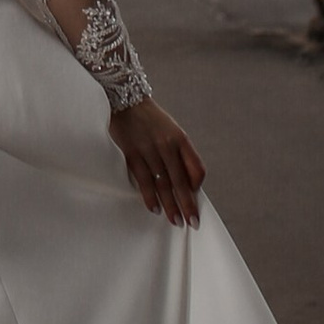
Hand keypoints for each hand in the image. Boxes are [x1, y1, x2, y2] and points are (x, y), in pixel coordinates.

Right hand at [111, 96, 202, 225]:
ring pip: (163, 184)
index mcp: (181, 139)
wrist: (126, 100)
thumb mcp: (171, 130)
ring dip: (170, 206)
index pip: (197, 168)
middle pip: (181, 181)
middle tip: (193, 222)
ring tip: (176, 221)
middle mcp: (167, 145)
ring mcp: (149, 150)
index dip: (197, 186)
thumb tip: (187, 181)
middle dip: (187, 204)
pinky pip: (144, 180)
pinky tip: (154, 209)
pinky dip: (150, 197)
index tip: (196, 197)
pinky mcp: (132, 154)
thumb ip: (179, 152)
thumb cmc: (150, 119)